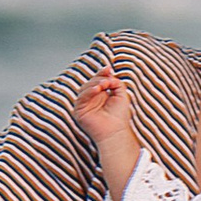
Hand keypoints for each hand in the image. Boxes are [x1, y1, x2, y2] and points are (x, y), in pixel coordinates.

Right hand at [73, 61, 137, 177]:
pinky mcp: (79, 111)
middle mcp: (91, 99)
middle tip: (108, 80)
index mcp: (100, 95)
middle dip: (99, 78)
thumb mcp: (122, 94)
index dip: (102, 73)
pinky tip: (97, 89)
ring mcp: (84, 105)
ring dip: (94, 84)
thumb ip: (116, 82)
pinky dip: (89, 91)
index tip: (109, 68)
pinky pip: (81, 98)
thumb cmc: (120, 116)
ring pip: (85, 88)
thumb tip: (109, 74)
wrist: (116, 131)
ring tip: (104, 84)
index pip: (98, 80)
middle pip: (90, 82)